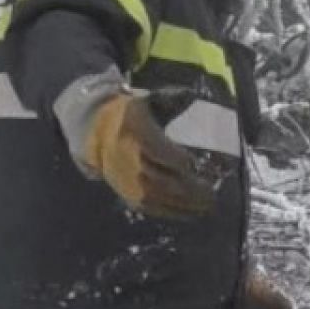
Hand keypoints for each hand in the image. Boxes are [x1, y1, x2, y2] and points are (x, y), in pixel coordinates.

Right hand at [83, 92, 216, 218]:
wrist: (96, 132)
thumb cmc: (132, 115)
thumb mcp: (149, 100)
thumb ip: (172, 98)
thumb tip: (193, 95)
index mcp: (135, 131)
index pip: (159, 150)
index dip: (179, 160)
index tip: (200, 165)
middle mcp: (130, 158)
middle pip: (163, 178)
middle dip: (190, 188)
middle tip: (213, 193)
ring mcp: (128, 180)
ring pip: (160, 197)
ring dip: (186, 204)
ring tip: (208, 205)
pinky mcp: (128, 195)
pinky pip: (153, 208)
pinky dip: (174, 213)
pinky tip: (192, 214)